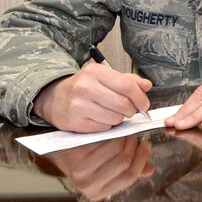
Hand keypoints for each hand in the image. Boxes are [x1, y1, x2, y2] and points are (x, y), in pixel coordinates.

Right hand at [33, 62, 152, 131]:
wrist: (53, 98)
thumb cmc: (84, 87)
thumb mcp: (104, 77)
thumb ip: (128, 80)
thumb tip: (147, 85)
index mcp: (95, 72)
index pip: (126, 85)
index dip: (140, 97)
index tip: (144, 104)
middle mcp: (85, 87)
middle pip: (122, 104)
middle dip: (132, 110)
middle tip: (131, 111)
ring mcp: (79, 106)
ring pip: (114, 118)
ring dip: (120, 119)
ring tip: (114, 113)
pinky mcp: (75, 122)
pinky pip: (103, 128)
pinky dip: (107, 126)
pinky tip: (101, 119)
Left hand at [41, 135, 153, 201]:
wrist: (61, 152)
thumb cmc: (88, 160)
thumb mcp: (108, 169)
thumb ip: (129, 170)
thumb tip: (150, 170)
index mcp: (100, 193)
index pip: (129, 177)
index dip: (141, 159)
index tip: (146, 145)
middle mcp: (90, 186)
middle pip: (124, 163)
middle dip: (134, 146)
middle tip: (135, 135)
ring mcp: (82, 173)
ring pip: (116, 150)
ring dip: (125, 137)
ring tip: (125, 132)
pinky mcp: (77, 157)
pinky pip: (105, 141)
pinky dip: (113, 133)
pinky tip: (113, 130)